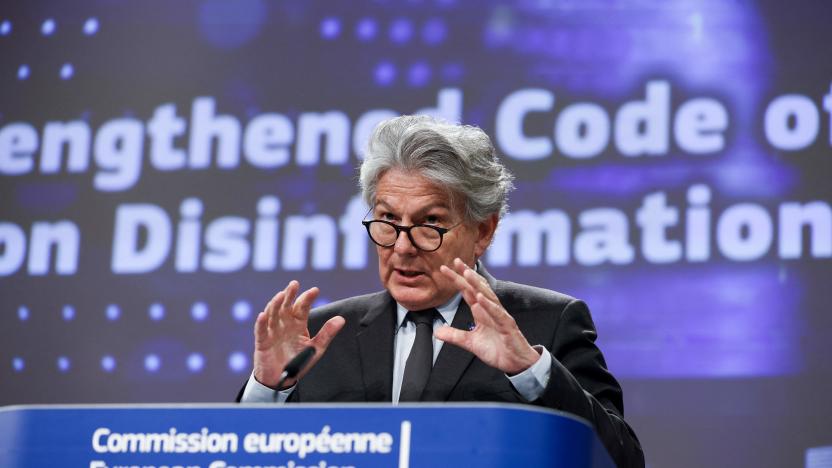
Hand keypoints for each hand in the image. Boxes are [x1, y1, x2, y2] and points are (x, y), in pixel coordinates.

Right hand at [252, 280, 344, 388]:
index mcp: (298, 324)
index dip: (307, 298)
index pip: (302, 307)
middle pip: (286, 306)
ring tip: (281, 295)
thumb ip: (327, 333)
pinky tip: (262, 315)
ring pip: (273, 314)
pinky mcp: (262, 342)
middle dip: (290, 294)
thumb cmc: (297, 361)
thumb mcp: (316, 348)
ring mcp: (272, 331)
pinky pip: (261, 331)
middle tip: (294, 284)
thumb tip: (341, 319)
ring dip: (276, 304)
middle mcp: (284, 324)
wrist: (281, 379)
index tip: (315, 290)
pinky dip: (261, 323)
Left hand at [435, 258, 539, 374]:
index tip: (444, 269)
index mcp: (481, 311)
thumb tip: (437, 332)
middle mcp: (490, 309)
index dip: (457, 280)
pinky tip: (480, 297)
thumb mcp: (471, 343)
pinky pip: (497, 313)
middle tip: (455, 261)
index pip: (467, 291)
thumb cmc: (497, 350)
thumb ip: (455, 336)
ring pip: (488, 295)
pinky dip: (488, 305)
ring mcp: (499, 316)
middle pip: (476, 288)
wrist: (516, 363)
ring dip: (477, 284)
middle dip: (466, 274)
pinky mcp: (507, 326)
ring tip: (466, 273)